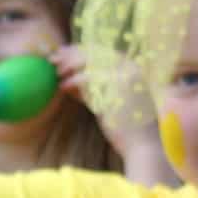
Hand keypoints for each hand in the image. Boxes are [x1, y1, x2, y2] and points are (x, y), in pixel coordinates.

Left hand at [52, 45, 173, 180]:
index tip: (63, 53)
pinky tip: (63, 88)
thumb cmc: (129, 130)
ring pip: (89, 62)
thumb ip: (96, 90)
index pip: (103, 52)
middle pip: (95, 53)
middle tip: (53, 59)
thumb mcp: (112, 104)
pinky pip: (87, 79)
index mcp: (133, 69)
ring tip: (55, 73)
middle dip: (71, 54)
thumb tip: (72, 82)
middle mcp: (131, 68)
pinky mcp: (116, 88)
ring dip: (69, 66)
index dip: (81, 51)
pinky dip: (72, 82)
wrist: (145, 147)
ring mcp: (124, 75)